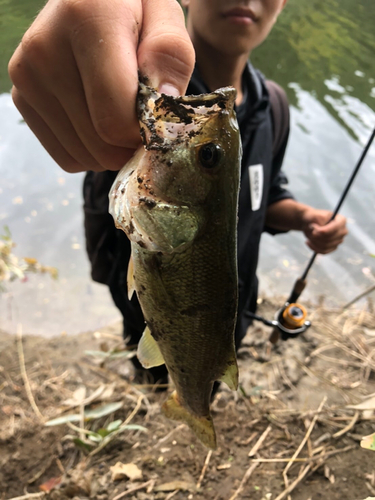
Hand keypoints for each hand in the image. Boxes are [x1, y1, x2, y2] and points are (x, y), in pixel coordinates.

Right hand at [8, 0, 194, 172]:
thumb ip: (170, 55)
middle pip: (101, 144)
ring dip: (113, 150)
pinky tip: (99, 120)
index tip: (157, 115)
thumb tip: (161, 101)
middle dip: (131, 143)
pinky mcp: (22, 98)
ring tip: (120, 112)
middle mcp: (44, 49)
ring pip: (85, 157)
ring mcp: (27, 77)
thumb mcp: (164, 17)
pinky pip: (69, 157)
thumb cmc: (134, 10)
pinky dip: (92, 151)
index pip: (116, 119)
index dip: (146, 132)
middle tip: (142, 117)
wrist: (89, 1)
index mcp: (85, 20)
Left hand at [301, 208, 347, 253]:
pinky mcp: (333, 247)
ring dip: (314, 241)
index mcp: (341, 220)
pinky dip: (314, 248)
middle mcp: (343, 231)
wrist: (310, 223)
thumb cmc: (313, 218)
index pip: (335, 228)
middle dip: (317, 236)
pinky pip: (324, 251)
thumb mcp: (315, 216)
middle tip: (311, 231)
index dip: (323, 230)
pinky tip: (309, 242)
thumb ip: (320, 221)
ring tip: (310, 235)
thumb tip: (322, 231)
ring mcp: (339, 240)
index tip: (313, 229)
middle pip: (330, 238)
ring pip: (326, 245)